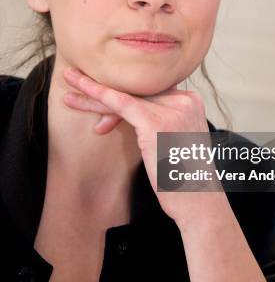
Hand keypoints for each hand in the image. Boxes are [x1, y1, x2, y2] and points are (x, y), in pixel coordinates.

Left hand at [62, 67, 225, 226]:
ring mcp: (172, 109)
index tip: (100, 109)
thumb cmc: (185, 178)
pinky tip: (80, 94)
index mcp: (191, 102)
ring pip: (125, 97)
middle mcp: (185, 100)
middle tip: (76, 79)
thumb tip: (134, 117)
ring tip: (68, 89)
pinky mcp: (156, 121)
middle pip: (136, 92)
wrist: (199, 202)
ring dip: (92, 93)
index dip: (122, 100)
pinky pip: (121, 104)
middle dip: (104, 90)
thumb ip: (161, 122)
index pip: (149, 92)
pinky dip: (99, 97)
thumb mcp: (177, 141)